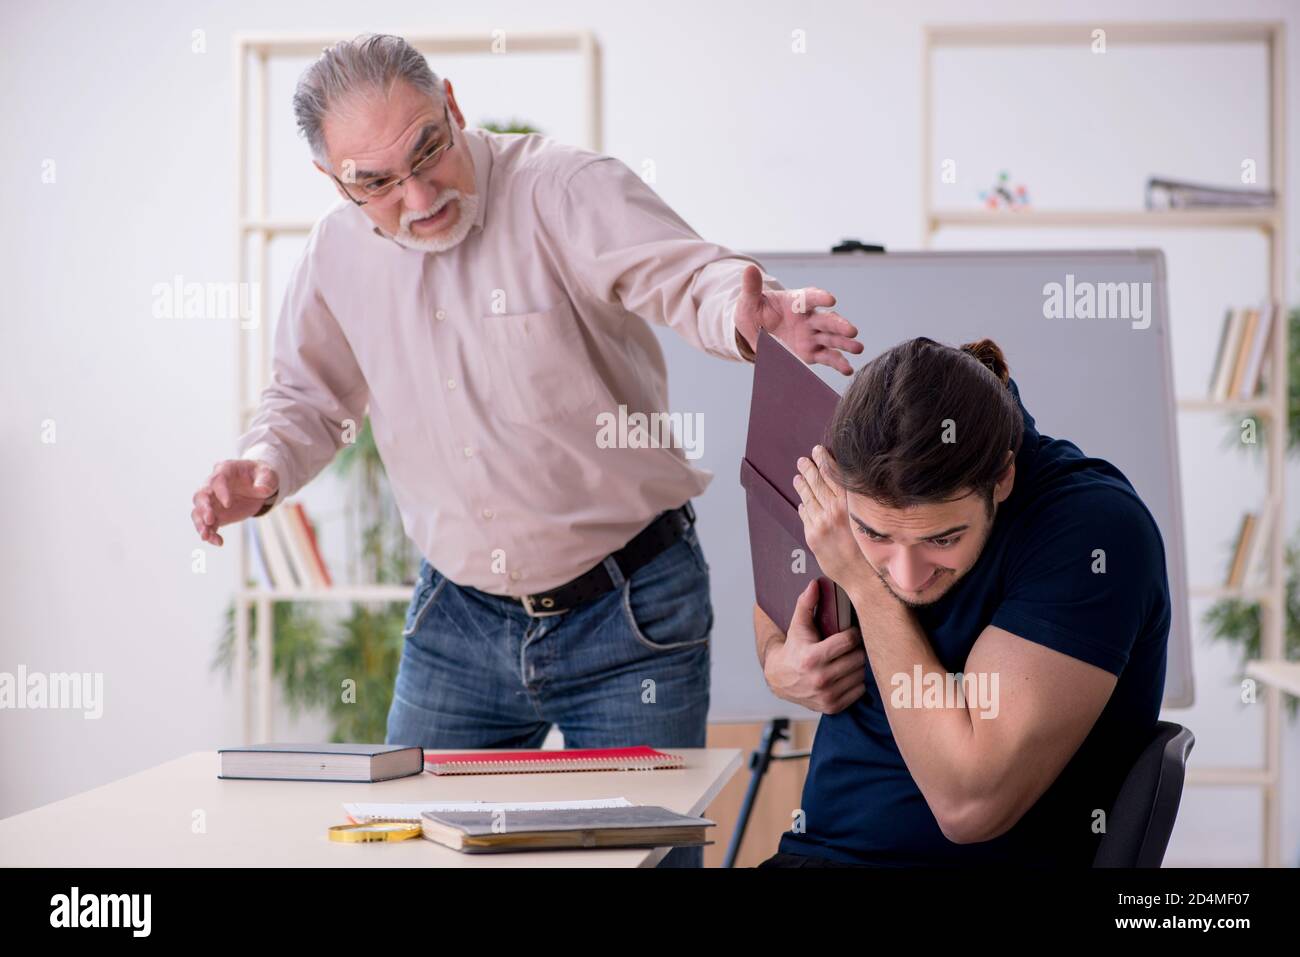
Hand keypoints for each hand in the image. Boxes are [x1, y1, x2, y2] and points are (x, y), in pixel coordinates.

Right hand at [191, 459, 278, 545]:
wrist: (260, 485)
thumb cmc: (262, 475)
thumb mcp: (268, 474)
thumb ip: (265, 481)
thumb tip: (263, 490)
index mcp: (225, 470)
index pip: (217, 480)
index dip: (220, 492)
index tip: (228, 504)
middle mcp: (213, 485)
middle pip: (201, 495)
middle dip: (203, 508)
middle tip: (209, 520)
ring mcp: (212, 501)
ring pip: (199, 512)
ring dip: (200, 524)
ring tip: (206, 536)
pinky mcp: (216, 514)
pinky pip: (208, 525)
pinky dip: (210, 534)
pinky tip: (218, 542)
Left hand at [734, 264, 863, 374]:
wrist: (756, 331)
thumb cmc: (754, 312)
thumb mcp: (749, 300)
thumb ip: (751, 288)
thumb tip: (748, 269)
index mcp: (795, 302)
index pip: (810, 298)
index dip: (820, 298)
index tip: (830, 299)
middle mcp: (808, 318)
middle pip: (827, 320)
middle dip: (839, 325)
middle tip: (852, 330)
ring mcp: (812, 336)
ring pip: (831, 339)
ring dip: (845, 343)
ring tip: (858, 348)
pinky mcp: (812, 352)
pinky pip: (826, 357)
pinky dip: (838, 363)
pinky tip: (848, 370)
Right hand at [755, 584, 866, 713]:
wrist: (780, 679)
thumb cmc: (794, 648)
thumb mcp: (797, 625)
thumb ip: (806, 603)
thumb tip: (815, 583)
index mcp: (812, 657)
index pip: (848, 641)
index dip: (852, 633)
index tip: (849, 631)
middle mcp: (820, 679)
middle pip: (858, 658)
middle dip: (857, 649)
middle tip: (852, 645)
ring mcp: (827, 695)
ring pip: (861, 674)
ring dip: (858, 665)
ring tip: (850, 658)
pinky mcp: (832, 706)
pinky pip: (859, 691)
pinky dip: (856, 682)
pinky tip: (847, 674)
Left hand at [794, 444, 867, 588]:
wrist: (864, 575)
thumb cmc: (872, 548)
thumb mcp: (869, 518)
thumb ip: (856, 502)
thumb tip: (846, 485)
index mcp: (851, 503)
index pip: (834, 474)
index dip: (825, 461)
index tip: (819, 451)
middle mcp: (835, 510)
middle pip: (818, 482)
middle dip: (809, 468)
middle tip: (804, 460)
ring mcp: (821, 522)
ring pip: (808, 497)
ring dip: (802, 484)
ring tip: (798, 476)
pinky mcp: (813, 535)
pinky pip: (805, 515)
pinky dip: (803, 506)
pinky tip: (802, 501)